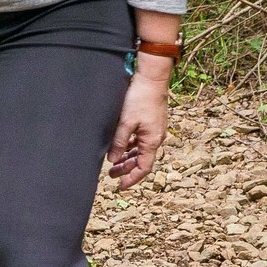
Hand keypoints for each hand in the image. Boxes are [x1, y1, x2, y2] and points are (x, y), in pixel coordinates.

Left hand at [109, 63, 170, 186]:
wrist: (151, 80)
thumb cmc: (139, 99)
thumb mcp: (125, 123)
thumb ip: (119, 143)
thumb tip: (113, 160)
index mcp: (152, 141)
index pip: (144, 168)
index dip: (132, 179)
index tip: (121, 186)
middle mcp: (156, 138)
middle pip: (141, 160)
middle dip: (126, 169)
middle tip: (111, 175)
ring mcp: (154, 131)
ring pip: (140, 151)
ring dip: (127, 158)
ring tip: (113, 163)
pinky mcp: (151, 123)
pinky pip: (141, 141)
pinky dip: (130, 146)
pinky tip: (120, 146)